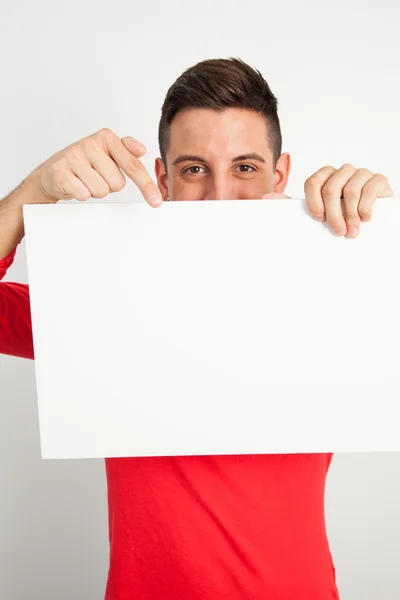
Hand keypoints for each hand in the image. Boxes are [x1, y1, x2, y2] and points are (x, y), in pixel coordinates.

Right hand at [33, 128, 162, 207]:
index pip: (132, 165)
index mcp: (106, 137)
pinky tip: (74, 184)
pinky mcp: (60, 172)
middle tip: (95, 176)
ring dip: (94, 190)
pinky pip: (84, 195)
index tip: (156, 201)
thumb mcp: (107, 152)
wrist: (52, 171)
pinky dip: (81, 194)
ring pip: (101, 191)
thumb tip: (141, 149)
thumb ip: (126, 150)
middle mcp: (90, 143)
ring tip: (84, 180)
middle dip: (108, 185)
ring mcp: (73, 157)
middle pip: (117, 184)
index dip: (146, 185)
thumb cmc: (84, 163)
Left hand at [304, 164, 392, 237]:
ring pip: (350, 191)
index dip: (313, 202)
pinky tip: (365, 218)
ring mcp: (361, 174)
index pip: (313, 183)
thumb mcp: (324, 211)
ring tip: (352, 231)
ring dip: (350, 216)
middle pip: (331, 189)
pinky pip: (369, 191)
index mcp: (326, 176)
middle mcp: (343, 171)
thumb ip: (300, 206)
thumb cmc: (345, 214)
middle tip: (338, 232)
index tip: (319, 218)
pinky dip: (365, 208)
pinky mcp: (378, 179)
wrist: (375, 215)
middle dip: (333, 215)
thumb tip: (272, 198)